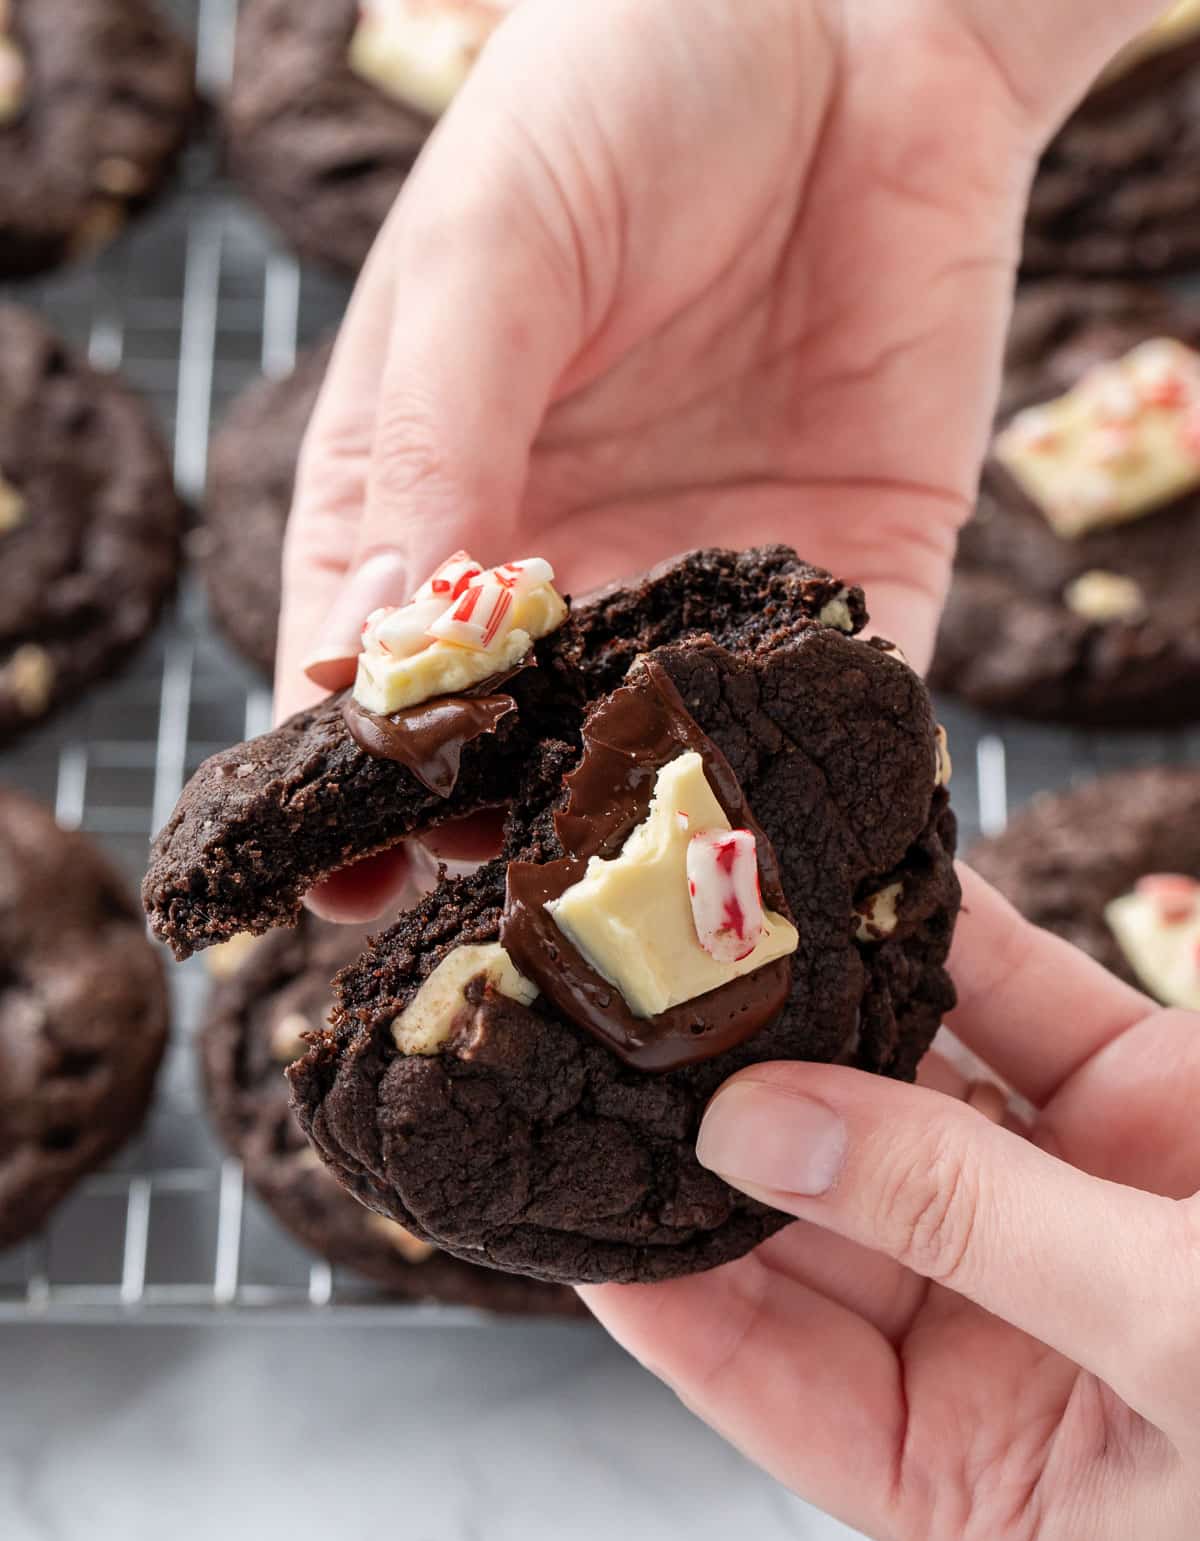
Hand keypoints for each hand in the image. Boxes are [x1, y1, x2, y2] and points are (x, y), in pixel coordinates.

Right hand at [280, 0, 1156, 918]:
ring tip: (632, 936)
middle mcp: (564, 560)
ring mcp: (703, 582)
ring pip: (660, 752)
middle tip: (494, 933)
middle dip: (495, 841)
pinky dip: (819, 786)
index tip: (339, 886)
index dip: (352, 780)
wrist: (871, 25)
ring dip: (645, 843)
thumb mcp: (497, 250)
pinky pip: (833, 711)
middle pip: (508, 743)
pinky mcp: (854, 580)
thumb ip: (435, 439)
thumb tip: (370, 641)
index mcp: (437, 485)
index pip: (369, 662)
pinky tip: (797, 857)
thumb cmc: (629, 91)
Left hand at [589, 866, 1199, 1540]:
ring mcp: (1067, 1209)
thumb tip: (755, 1127)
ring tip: (696, 912)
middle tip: (600, 1001)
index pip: (763, 1372)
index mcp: (988, 1476)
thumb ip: (960, 1224)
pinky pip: (1009, 1009)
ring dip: (813, 1005)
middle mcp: (1003, 1336)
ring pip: (901, 1092)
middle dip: (720, 1107)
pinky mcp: (1140, 1100)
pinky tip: (852, 869)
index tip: (546, 1171)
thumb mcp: (1173, 1336)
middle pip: (814, 1210)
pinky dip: (943, 940)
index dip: (651, 1274)